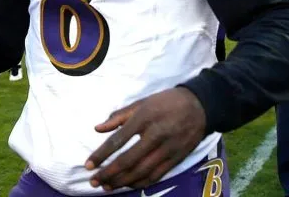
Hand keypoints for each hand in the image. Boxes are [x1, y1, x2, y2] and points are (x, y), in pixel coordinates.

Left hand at [85, 87, 205, 191]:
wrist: (200, 107)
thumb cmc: (165, 102)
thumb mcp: (141, 103)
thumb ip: (118, 117)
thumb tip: (97, 129)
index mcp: (144, 119)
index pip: (118, 140)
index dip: (101, 154)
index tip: (88, 164)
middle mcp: (155, 136)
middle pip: (129, 160)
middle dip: (109, 173)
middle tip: (94, 181)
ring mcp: (168, 149)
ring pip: (142, 171)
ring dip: (122, 181)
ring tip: (107, 186)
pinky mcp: (176, 159)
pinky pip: (156, 175)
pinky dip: (140, 182)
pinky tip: (128, 185)